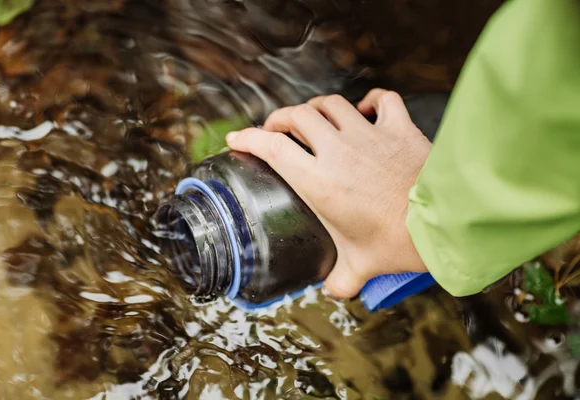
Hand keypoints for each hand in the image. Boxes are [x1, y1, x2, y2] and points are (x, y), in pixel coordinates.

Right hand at [226, 89, 430, 298]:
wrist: (445, 223)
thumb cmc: (398, 243)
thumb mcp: (360, 267)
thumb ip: (340, 281)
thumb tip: (333, 291)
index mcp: (319, 182)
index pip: (272, 148)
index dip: (249, 138)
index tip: (237, 138)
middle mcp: (339, 151)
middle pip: (298, 115)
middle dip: (280, 117)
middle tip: (276, 128)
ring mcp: (369, 135)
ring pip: (332, 104)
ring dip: (316, 106)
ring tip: (312, 116)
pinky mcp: (399, 128)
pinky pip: (382, 100)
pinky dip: (371, 99)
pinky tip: (366, 107)